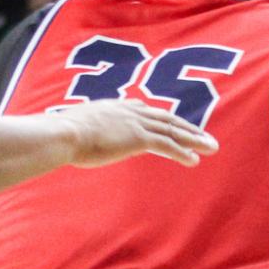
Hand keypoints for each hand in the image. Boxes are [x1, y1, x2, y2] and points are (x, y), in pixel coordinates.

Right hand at [56, 101, 218, 168]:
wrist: (60, 134)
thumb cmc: (57, 135)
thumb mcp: (72, 128)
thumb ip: (80, 130)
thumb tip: (68, 136)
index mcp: (113, 107)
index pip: (143, 109)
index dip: (161, 116)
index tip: (173, 121)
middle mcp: (128, 111)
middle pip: (166, 118)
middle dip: (188, 127)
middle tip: (205, 136)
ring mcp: (135, 123)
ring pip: (173, 131)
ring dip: (195, 139)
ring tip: (211, 147)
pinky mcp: (138, 138)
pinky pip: (167, 145)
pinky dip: (183, 153)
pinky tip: (194, 160)